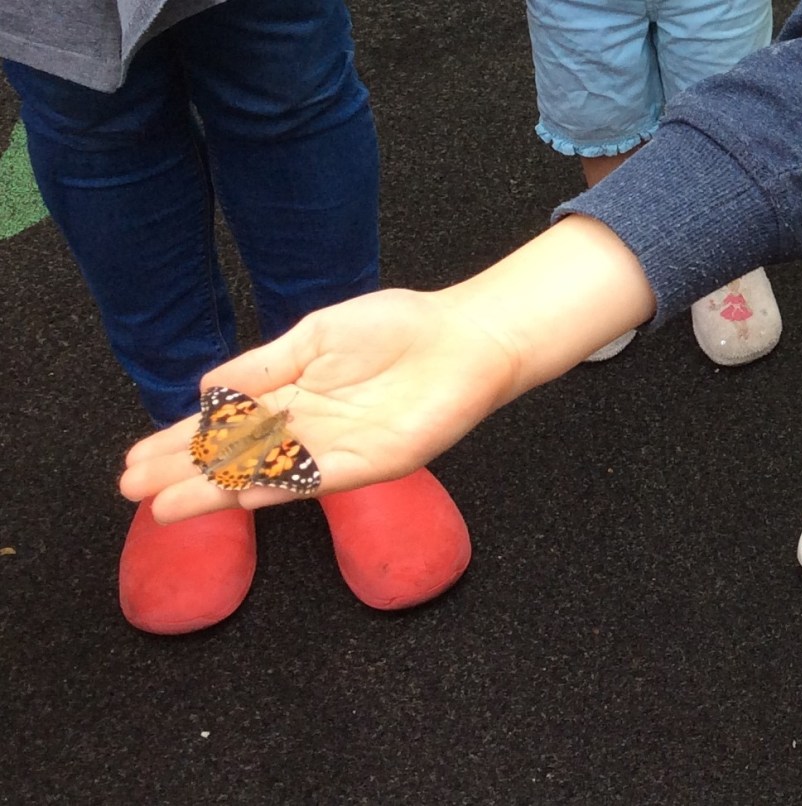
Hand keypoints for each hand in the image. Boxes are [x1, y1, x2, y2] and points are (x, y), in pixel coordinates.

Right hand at [120, 216, 654, 523]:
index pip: (223, 425)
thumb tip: (205, 390)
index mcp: (291, 394)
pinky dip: (277, 486)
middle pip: (234, 456)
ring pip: (266, 474)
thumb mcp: (317, 335)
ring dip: (217, 490)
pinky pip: (315, 478)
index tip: (134, 461)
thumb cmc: (396, 328)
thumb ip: (264, 365)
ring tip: (167, 507)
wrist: (462, 339)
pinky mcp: (371, 462)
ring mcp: (337, 448)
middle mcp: (307, 428)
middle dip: (184, 473)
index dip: (179, 442)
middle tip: (133, 493)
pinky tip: (239, 495)